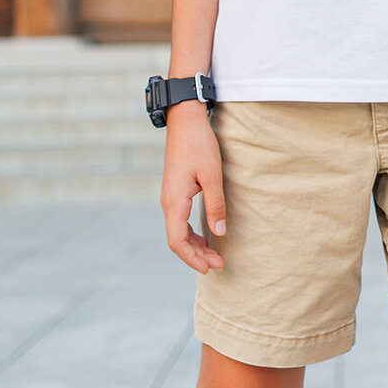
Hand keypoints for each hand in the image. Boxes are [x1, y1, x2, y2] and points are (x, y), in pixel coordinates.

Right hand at [160, 103, 225, 272]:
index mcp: (174, 201)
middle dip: (196, 256)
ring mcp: (169, 196)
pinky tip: (205, 235)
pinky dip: (191, 232)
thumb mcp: (212, 175)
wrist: (185, 119)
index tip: (210, 268)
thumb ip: (216, 205)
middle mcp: (168, 202)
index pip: (177, 241)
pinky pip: (179, 220)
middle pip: (176, 240)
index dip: (192, 258)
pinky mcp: (174, 190)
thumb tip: (219, 234)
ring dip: (194, 245)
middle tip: (219, 264)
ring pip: (177, 230)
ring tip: (214, 254)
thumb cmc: (199, 144)